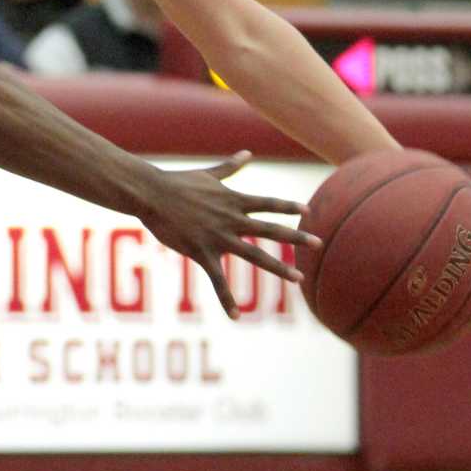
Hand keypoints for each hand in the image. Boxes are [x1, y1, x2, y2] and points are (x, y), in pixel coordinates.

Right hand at [135, 151, 315, 317]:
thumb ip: (230, 167)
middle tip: (320, 242)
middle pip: (271, 229)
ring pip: (254, 255)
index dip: (288, 206)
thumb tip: (247, 153)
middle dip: (296, 236)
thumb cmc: (177, 182)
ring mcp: (218, 237)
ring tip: (299, 279)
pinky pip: (217, 280)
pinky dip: (227, 299)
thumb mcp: (208, 174)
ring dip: (279, 267)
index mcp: (233, 200)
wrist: (151, 194)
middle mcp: (231, 218)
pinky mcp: (201, 252)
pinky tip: (236, 317)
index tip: (307, 211)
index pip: (267, 203)